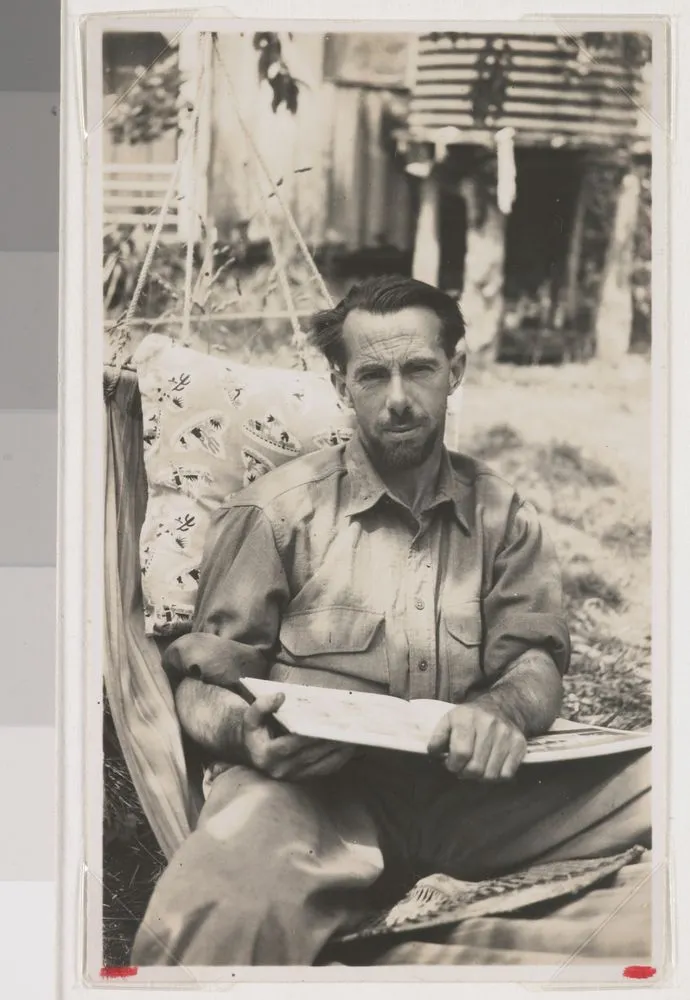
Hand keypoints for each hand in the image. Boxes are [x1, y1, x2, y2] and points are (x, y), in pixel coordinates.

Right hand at [241, 692, 355, 780]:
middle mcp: (280, 769)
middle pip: (310, 754)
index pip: (289, 745)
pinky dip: (339, 759)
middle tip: (347, 726)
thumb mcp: (250, 717)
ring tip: (354, 735)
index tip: (323, 723)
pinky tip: (350, 747)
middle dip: (328, 740)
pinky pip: (324, 770)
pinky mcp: (303, 778)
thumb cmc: (253, 732)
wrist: (252, 752)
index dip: (306, 735)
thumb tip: (281, 696)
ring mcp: (293, 776)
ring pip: (321, 763)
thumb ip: (261, 706)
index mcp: (266, 755)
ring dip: (338, 750)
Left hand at [427, 703, 526, 780]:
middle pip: (476, 768)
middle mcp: (489, 724)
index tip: (451, 764)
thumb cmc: (470, 718)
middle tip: (463, 768)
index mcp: (467, 718)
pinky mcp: (519, 744)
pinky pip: (506, 774)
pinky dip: (497, 776)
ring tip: (477, 767)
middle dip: (465, 773)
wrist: (502, 707)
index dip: (453, 765)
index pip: (461, 753)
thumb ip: (438, 737)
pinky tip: (491, 766)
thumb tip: (434, 754)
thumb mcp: (449, 720)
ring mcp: (506, 734)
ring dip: (480, 777)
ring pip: (491, 775)